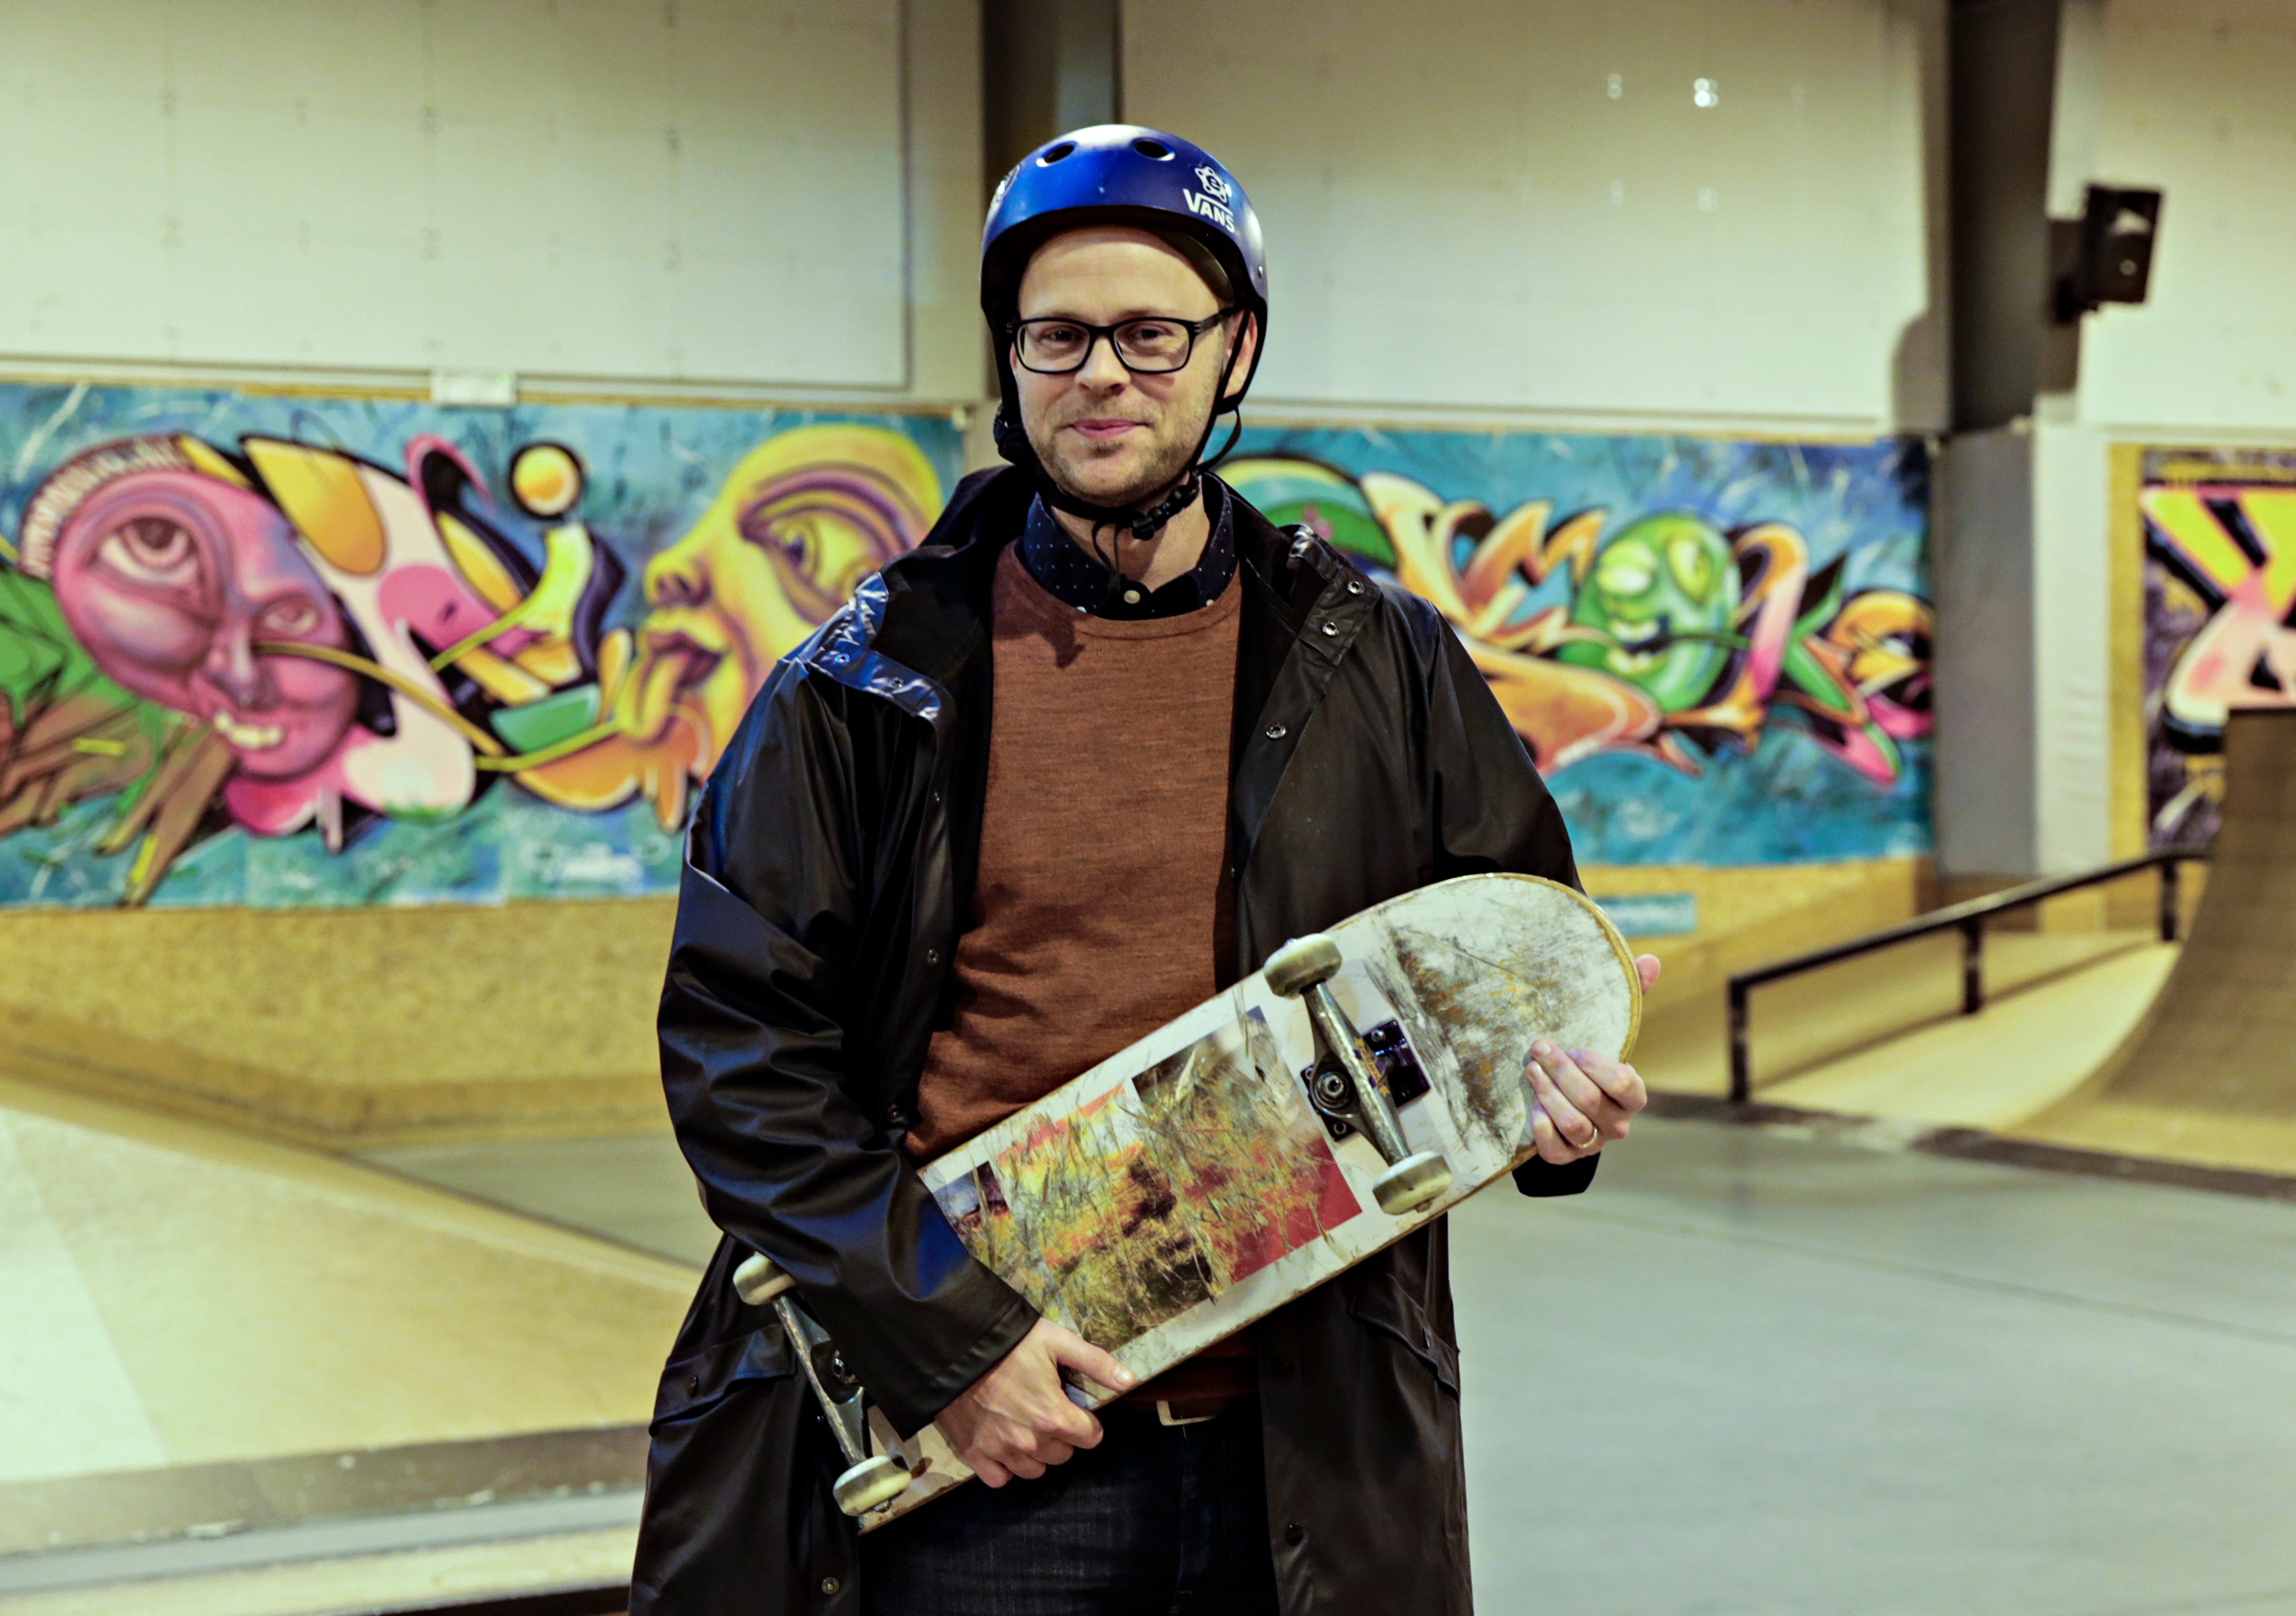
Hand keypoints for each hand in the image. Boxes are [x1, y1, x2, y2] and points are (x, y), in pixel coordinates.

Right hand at [934, 1319, 1135, 1485]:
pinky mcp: (974, 1453)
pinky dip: (1004, 1467)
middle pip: (1063, 1455)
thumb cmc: (1009, 1343)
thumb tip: (1129, 1380)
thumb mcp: (1057, 1342)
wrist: (956, 1347)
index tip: (1075, 1409)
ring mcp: (1001, 1451)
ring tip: (1026, 1426)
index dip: (1087, 1422)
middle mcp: (1030, 1442)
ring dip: (1036, 1454)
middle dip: (1062, 1436)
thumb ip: (1095, 1363)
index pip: (1090, 1438)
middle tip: (1047, 1411)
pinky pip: (999, 1479)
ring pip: (1034, 1471)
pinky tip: (1004, 1444)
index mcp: (1054, 1416)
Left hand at [1525, 953, 1658, 1163]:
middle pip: (1589, 1099)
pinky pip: (1555, 1150)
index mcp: (1632, 1094)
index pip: (1624, 1084)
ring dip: (1548, 1095)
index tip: (1574, 1046)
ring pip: (1573, 1123)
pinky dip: (1542, 1130)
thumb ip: (1631, 998)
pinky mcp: (1566, 1157)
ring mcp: (1592, 1142)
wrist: (1565, 1108)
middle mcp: (1617, 1122)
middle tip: (1538, 1047)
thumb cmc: (1589, 1064)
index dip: (1596, 1065)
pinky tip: (1531, 1110)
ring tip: (1530, 1070)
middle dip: (1560, 1070)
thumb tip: (1651, 960)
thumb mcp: (1608, 1032)